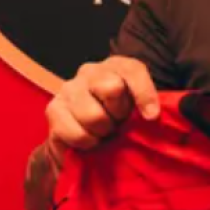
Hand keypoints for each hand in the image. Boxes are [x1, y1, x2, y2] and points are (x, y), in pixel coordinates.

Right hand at [44, 55, 160, 157]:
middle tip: (118, 123)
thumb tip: (156, 116)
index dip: (144, 93)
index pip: (132, 70)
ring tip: (103, 132)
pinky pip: (77, 133)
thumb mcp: (140, 112)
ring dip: (103, 132)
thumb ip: (150, 108)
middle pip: (112, 88)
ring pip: (94, 115)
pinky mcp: (53, 109)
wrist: (83, 141)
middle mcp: (90, 71)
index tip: (151, 117)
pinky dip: (87, 143)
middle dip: (119, 114)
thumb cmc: (120, 122)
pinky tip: (89, 140)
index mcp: (117, 67)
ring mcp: (69, 88)